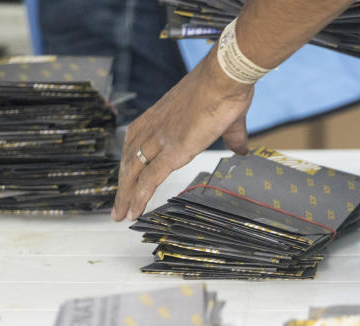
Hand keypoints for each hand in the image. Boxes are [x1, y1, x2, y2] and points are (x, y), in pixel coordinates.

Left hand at [111, 50, 254, 221]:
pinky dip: (139, 196)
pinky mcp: (172, 151)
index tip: (126, 175)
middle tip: (118, 203)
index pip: (135, 141)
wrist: (225, 77)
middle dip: (122, 183)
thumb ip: (232, 136)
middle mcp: (155, 126)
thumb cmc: (226, 87)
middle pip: (129, 159)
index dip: (129, 161)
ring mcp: (161, 139)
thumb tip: (241, 149)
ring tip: (121, 214)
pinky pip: (149, 179)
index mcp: (162, 114)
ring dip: (125, 195)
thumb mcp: (228, 116)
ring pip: (134, 172)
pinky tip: (134, 211)